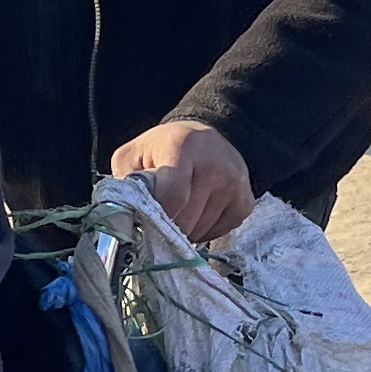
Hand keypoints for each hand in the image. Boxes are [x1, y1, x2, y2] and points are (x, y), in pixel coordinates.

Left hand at [110, 121, 254, 242]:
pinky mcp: (245, 202)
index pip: (173, 197)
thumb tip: (124, 218)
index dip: (156, 217)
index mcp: (182, 148)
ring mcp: (234, 184)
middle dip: (167, 229)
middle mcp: (214, 165)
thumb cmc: (164, 149)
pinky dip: (203, 232)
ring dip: (184, 232)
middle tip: (158, 220)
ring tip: (178, 213)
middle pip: (186, 220)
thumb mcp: (134, 154)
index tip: (145, 221)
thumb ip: (125, 183)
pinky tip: (197, 214)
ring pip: (201, 231)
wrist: (205, 138)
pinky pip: (219, 233)